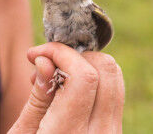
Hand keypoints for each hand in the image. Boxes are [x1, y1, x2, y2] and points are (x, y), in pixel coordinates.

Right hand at [8, 42, 123, 132]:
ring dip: (86, 66)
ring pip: (115, 80)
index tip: (37, 54)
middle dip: (76, 55)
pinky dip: (93, 83)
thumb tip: (46, 60)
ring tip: (55, 77)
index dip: (61, 54)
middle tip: (45, 63)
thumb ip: (38, 98)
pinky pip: (113, 96)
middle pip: (106, 71)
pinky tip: (67, 92)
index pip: (83, 77)